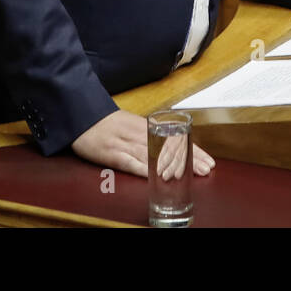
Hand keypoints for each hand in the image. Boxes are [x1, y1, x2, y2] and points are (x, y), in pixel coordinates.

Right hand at [71, 109, 214, 177]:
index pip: (176, 140)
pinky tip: (154, 175)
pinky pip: (128, 161)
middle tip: (205, 170)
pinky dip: (142, 168)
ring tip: (188, 175)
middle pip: (168, 148)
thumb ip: (151, 136)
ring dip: (172, 166)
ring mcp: (125, 143)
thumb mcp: (133, 125)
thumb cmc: (108, 123)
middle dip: (189, 159)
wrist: (82, 114)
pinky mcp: (110, 152)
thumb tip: (172, 149)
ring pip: (153, 155)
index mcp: (147, 127)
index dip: (193, 151)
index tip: (208, 161)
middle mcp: (140, 134)